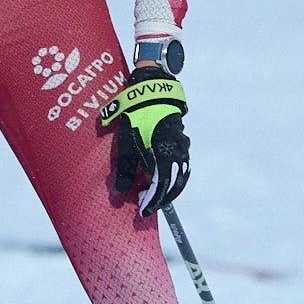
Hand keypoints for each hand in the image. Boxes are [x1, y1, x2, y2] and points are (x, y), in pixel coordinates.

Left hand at [96, 62, 189, 215]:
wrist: (152, 91)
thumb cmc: (137, 116)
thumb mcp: (127, 142)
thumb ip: (124, 168)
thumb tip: (121, 191)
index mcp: (165, 156)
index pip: (162, 187)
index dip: (152, 202)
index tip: (143, 212)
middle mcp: (178, 154)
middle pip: (174, 185)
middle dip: (161, 197)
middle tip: (147, 204)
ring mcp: (183, 147)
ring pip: (180, 176)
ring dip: (169, 188)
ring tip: (154, 193)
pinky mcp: (183, 141)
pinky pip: (182, 165)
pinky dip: (174, 176)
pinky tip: (163, 177)